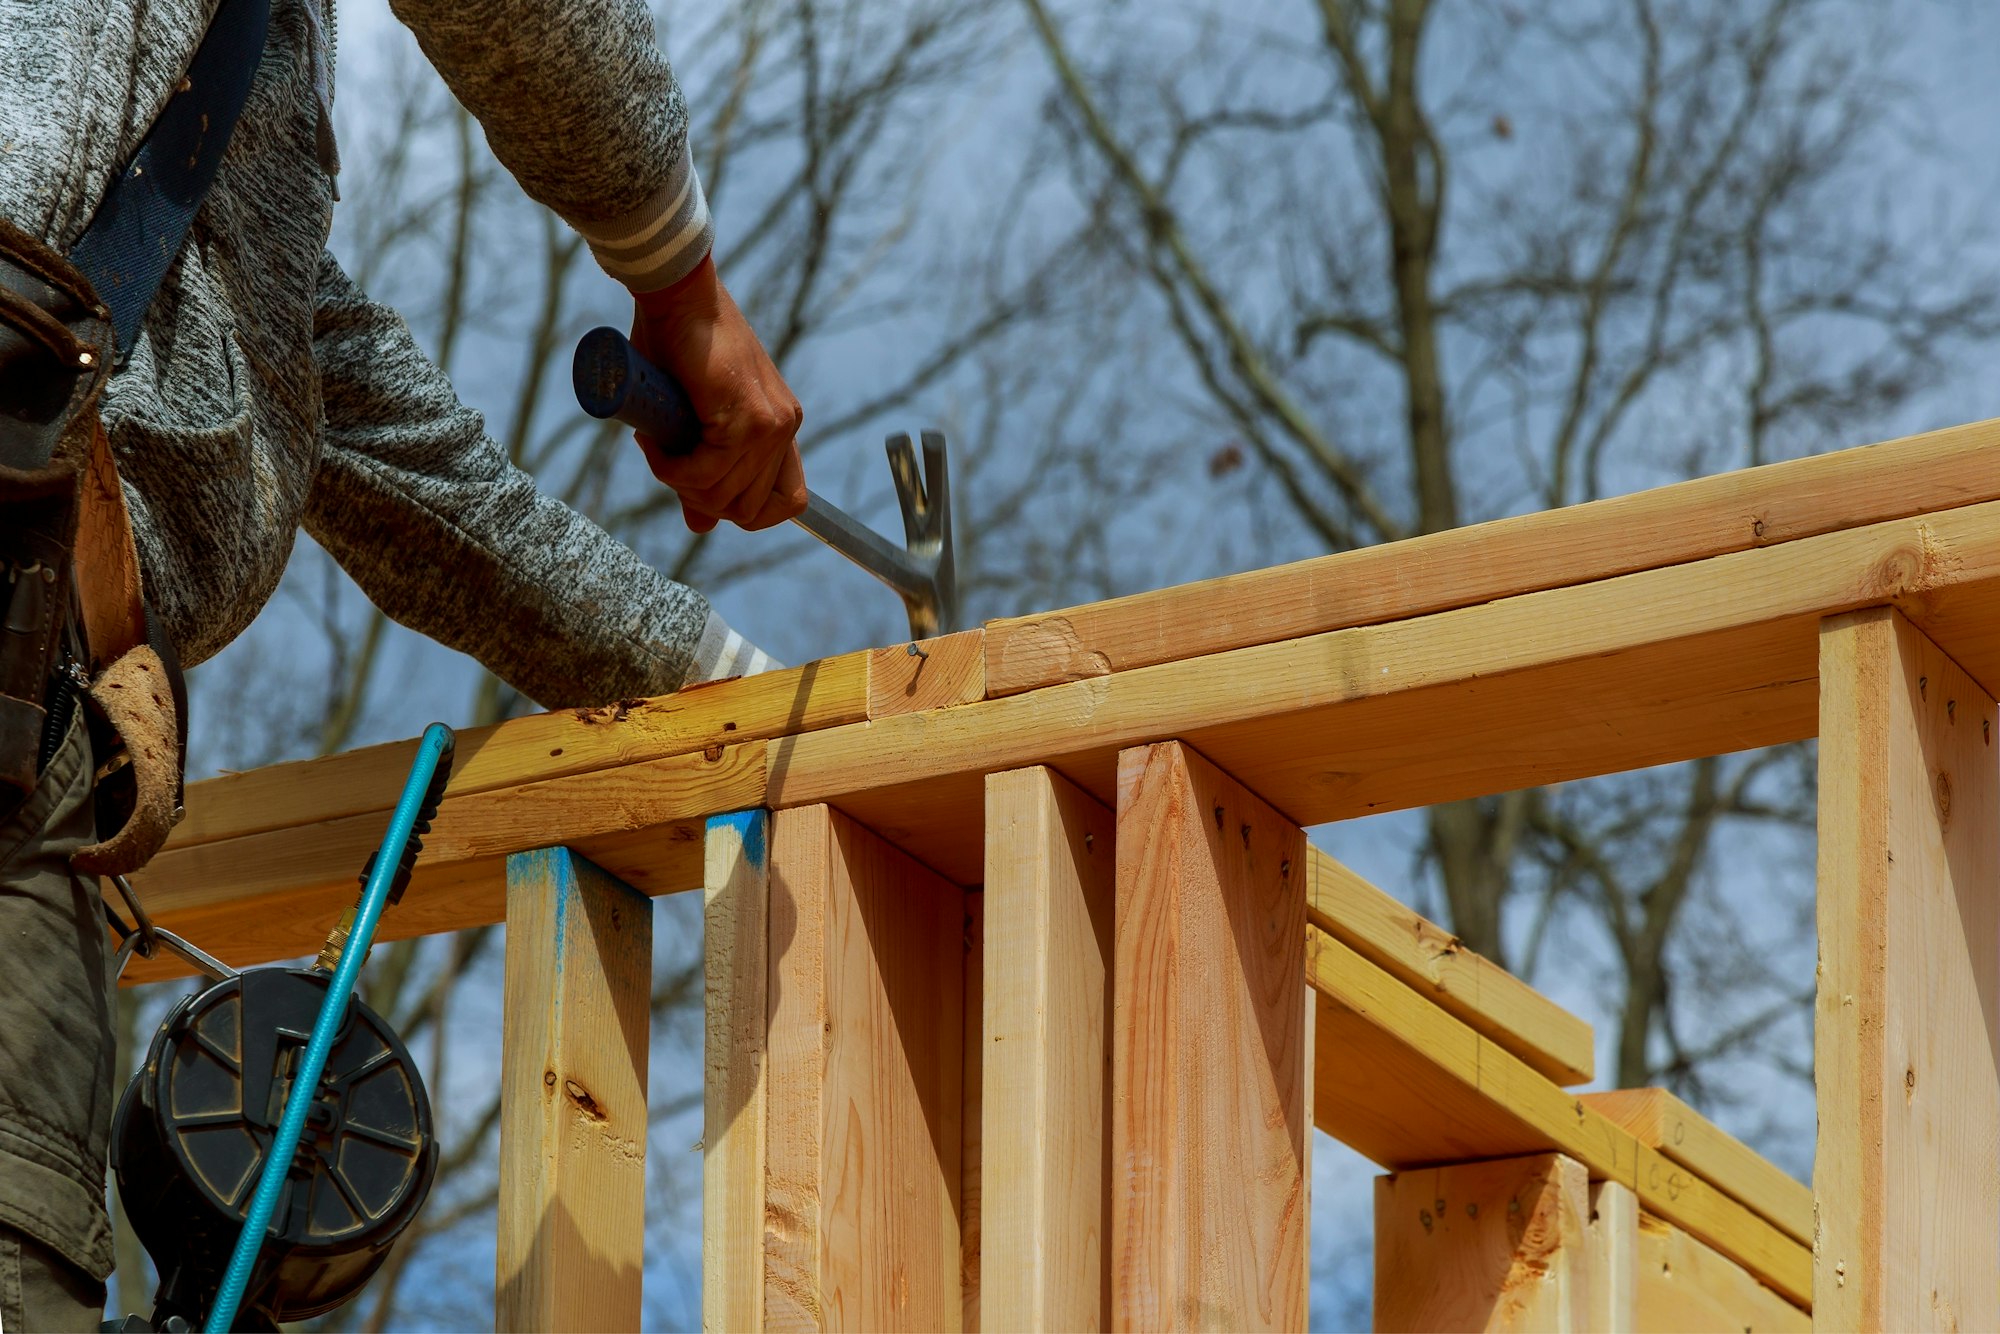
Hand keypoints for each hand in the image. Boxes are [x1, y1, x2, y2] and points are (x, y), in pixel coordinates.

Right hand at [629, 256, 805, 532]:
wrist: (677, 295)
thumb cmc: (677, 346)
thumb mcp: (692, 421)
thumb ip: (702, 472)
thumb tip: (701, 527)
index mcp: (780, 424)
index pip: (789, 501)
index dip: (746, 511)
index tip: (702, 490)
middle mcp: (784, 426)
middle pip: (750, 509)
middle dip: (699, 497)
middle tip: (666, 460)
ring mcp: (771, 424)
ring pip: (722, 495)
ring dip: (677, 480)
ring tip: (655, 443)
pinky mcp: (747, 419)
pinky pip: (704, 473)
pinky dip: (670, 467)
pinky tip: (654, 441)